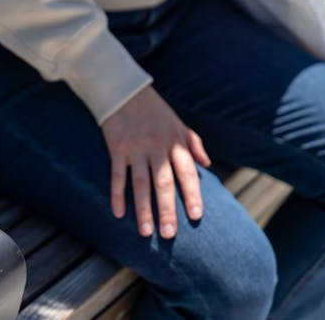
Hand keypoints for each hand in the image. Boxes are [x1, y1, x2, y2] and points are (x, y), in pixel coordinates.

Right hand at [100, 84, 211, 238]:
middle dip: (167, 209)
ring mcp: (136, 148)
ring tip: (146, 232)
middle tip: (169, 234)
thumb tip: (207, 164)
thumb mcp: (178, 122)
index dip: (192, 194)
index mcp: (175, 142)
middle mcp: (157, 147)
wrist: (123, 89)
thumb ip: (193, 143)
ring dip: (143, 209)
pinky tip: (118, 213)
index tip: (197, 215)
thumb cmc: (153, 108)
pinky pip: (117, 175)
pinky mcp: (117, 148)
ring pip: (140, 184)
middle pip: (164, 183)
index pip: (187, 172)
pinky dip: (118, 195)